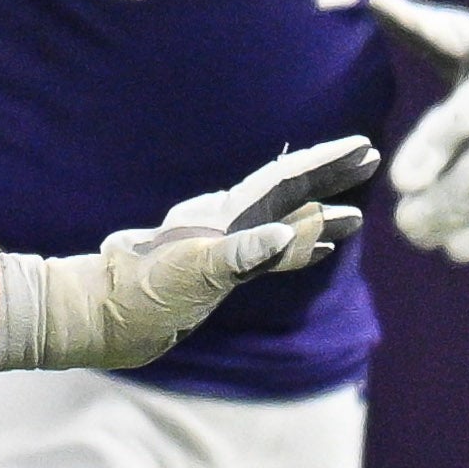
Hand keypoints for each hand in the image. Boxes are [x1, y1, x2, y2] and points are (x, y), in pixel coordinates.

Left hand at [0, 137, 376, 372]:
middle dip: (329, 177)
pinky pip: (271, 256)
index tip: (360, 148)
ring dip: (322, 217)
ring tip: (359, 215)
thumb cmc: (138, 297)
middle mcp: (227, 224)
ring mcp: (225, 248)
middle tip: (370, 158)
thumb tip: (291, 236)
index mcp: (222, 217)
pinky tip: (318, 251)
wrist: (98, 319)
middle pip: (288, 194)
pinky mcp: (221, 274)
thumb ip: (242, 253)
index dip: (324, 164)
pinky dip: (299, 250)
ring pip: (283, 224)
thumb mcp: (191, 274)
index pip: (283, 183)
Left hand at [370, 0, 468, 258]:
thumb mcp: (462, 28)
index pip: (464, 116)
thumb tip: (375, 0)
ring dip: (466, 220)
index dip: (433, 150)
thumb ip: (419, 23)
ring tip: (424, 239)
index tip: (400, 183)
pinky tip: (460, 248)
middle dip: (447, 199)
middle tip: (405, 225)